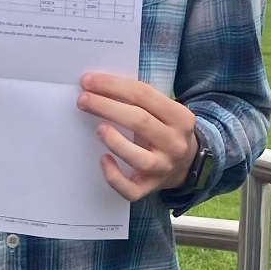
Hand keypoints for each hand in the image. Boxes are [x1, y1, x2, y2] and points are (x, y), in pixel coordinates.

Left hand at [77, 73, 200, 201]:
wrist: (187, 163)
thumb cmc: (165, 129)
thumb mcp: (166, 110)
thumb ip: (141, 99)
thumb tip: (99, 86)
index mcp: (181, 117)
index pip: (144, 95)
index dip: (113, 85)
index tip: (88, 80)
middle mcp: (175, 143)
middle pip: (140, 121)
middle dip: (106, 107)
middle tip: (83, 100)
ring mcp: (163, 168)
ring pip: (138, 157)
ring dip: (114, 140)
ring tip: (98, 128)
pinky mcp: (150, 188)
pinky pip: (131, 189)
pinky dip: (114, 176)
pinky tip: (104, 160)